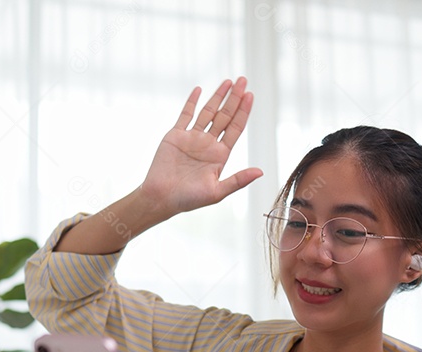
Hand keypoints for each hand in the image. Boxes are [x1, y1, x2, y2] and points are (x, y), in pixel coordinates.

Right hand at [139, 77, 263, 214]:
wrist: (160, 198)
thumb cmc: (188, 199)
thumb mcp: (216, 192)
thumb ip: (238, 180)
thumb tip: (260, 172)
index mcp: (220, 155)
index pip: (236, 128)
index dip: (243, 111)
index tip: (250, 95)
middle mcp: (208, 144)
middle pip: (225, 116)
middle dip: (234, 98)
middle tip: (243, 80)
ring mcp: (192, 138)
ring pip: (208, 112)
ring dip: (217, 96)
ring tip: (228, 81)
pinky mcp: (175, 135)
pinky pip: (185, 115)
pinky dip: (192, 102)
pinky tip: (199, 89)